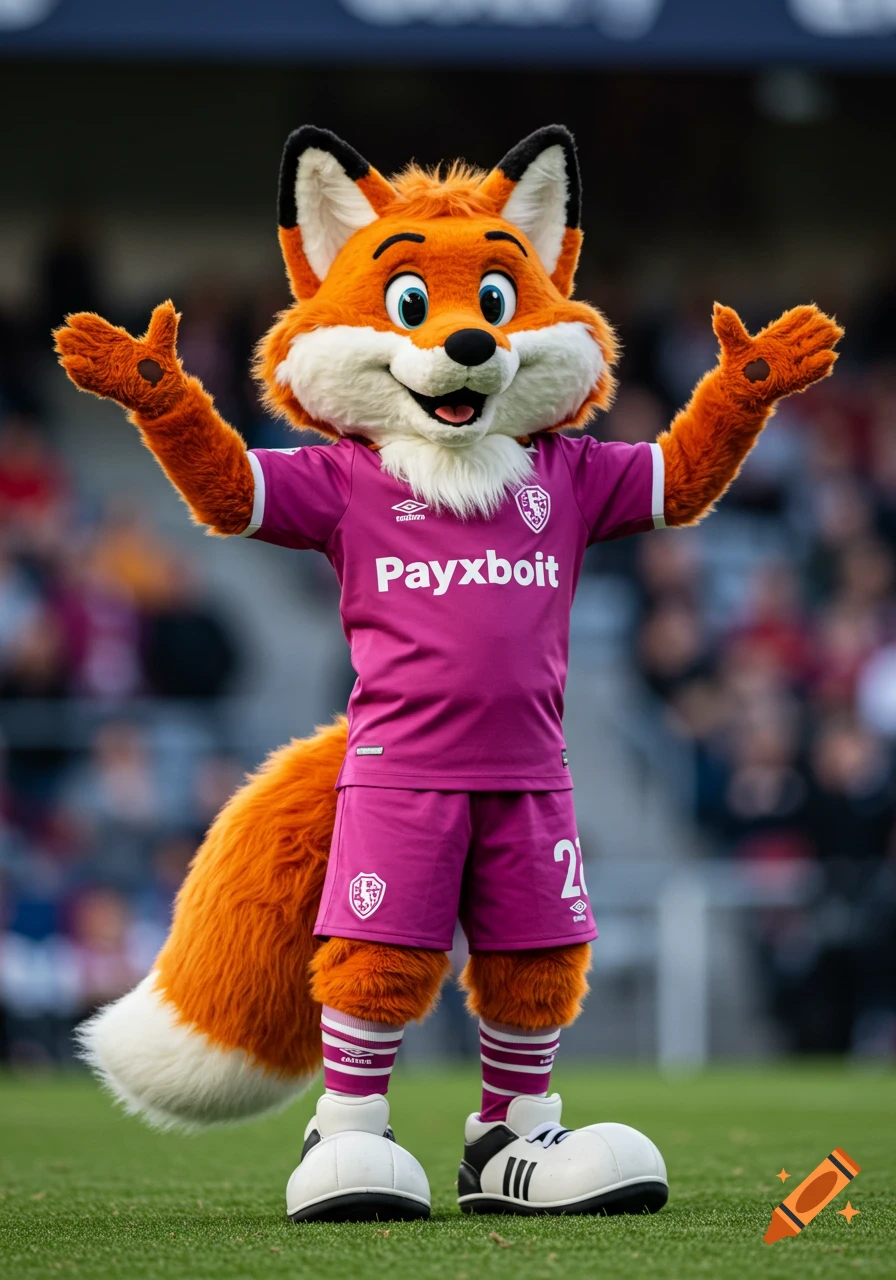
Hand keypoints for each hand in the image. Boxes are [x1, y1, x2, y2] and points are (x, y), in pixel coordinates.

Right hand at [54, 300, 187, 416]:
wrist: (167, 397)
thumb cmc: (161, 371)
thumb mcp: (161, 346)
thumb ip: (162, 328)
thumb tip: (168, 306)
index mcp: (119, 343)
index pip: (99, 329)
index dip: (87, 324)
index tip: (74, 319)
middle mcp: (110, 356)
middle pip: (88, 345)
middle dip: (75, 339)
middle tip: (61, 334)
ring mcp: (108, 372)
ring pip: (86, 361)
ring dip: (74, 355)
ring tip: (62, 349)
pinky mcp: (110, 388)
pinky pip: (92, 380)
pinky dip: (82, 374)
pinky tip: (70, 366)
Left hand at [713, 302, 842, 403]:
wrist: (737, 394)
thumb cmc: (738, 368)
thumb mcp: (733, 346)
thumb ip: (729, 328)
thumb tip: (718, 307)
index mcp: (778, 334)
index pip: (798, 317)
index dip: (805, 314)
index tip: (810, 313)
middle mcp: (789, 347)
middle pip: (812, 330)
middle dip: (821, 326)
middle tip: (826, 325)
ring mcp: (793, 362)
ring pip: (816, 347)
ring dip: (825, 340)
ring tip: (833, 334)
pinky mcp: (794, 380)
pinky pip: (810, 372)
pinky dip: (819, 365)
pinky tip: (828, 358)